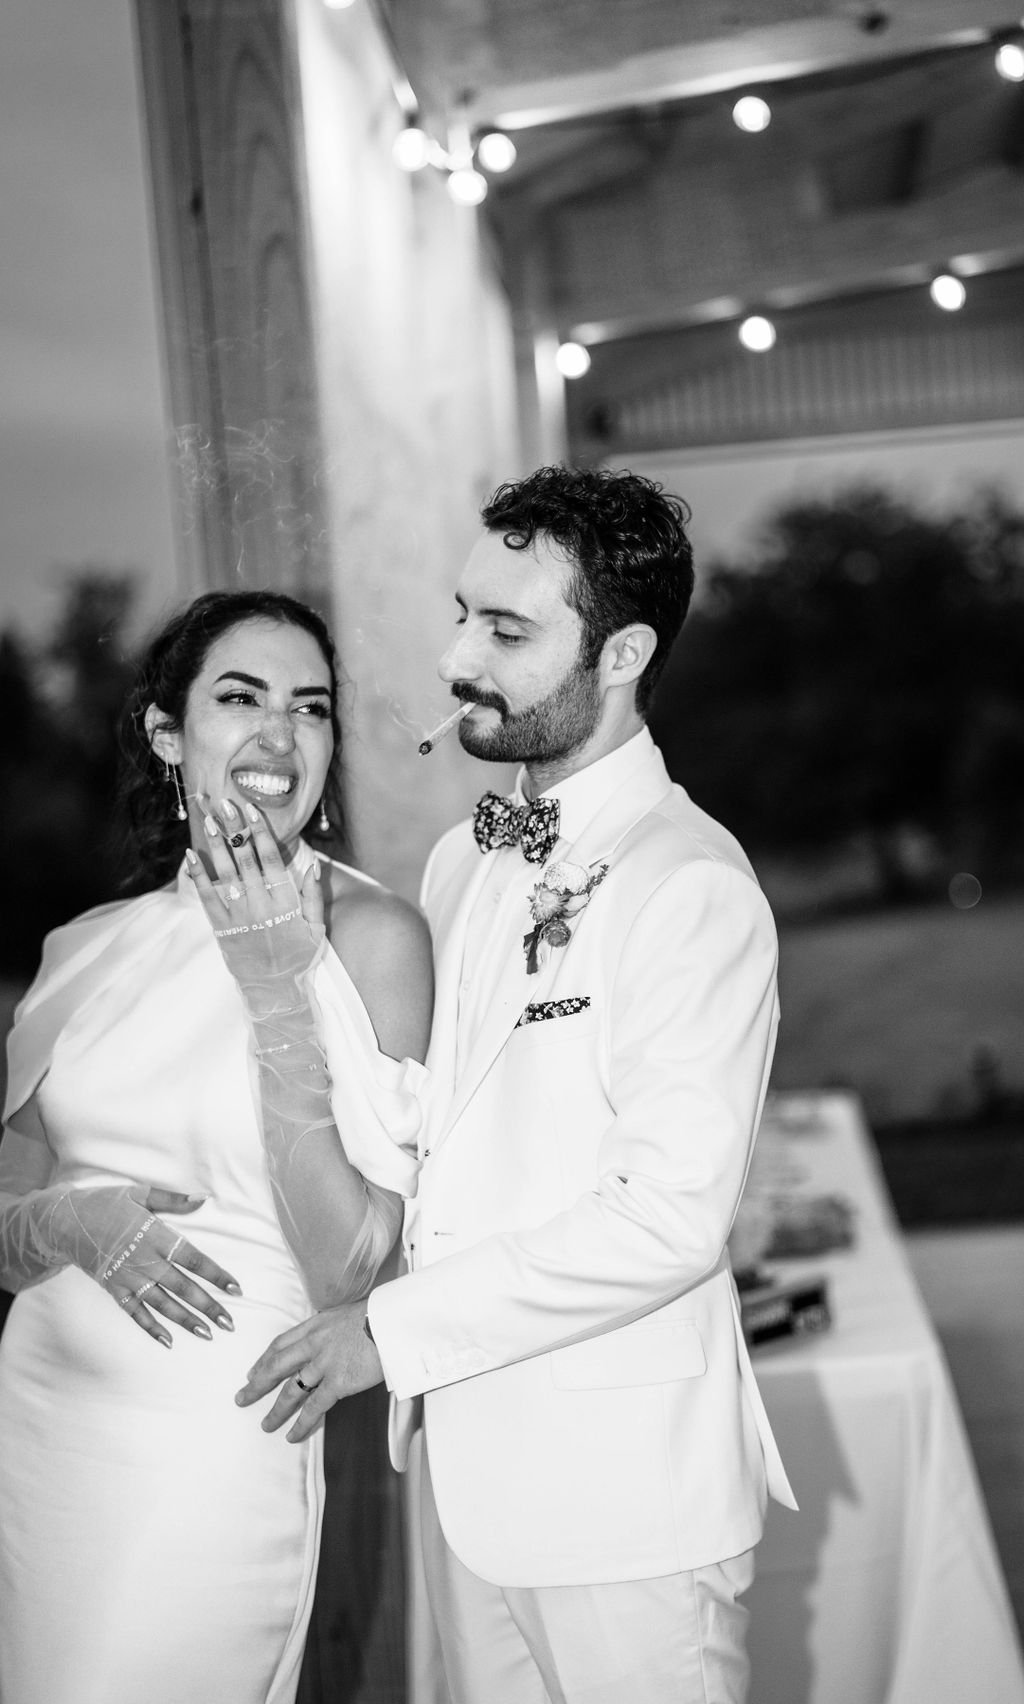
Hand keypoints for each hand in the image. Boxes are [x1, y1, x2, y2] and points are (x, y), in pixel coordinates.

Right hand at [52, 1183, 240, 1346]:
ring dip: (186, 1320)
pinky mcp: (115, 1290)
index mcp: (158, 1237)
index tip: (236, 1289)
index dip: (216, 1275)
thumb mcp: (141, 1193)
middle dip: (208, 1306)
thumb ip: (174, 1200)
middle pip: (183, 1288)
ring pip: (163, 1304)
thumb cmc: (106, 1203)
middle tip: (230, 1323)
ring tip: (207, 1333)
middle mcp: (147, 1262)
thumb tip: (204, 1198)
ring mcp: (130, 1278)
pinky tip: (167, 1341)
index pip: (194, 1259)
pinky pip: (136, 1313)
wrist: (66, 1221)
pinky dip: (151, 1328)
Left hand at [187, 796, 324, 990]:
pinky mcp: (222, 929)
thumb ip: (314, 895)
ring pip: (225, 873)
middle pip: (246, 859)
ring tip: (209, 820)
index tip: (252, 810)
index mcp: (285, 902)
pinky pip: (207, 897)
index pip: (271, 858)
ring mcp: (240, 917)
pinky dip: (199, 875)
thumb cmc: (299, 959)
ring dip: (216, 844)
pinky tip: (192, 854)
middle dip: (235, 829)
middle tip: (225, 803)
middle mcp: (261, 905)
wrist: (276, 992)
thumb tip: (314, 863)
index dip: (261, 832)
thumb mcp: (317, 928)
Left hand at [235, 1302, 382, 1440]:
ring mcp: (324, 1363)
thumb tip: (330, 1339)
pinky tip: (292, 1436)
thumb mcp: (347, 1314)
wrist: (395, 1321)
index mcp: (316, 1324)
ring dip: (276, 1411)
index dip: (264, 1359)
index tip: (252, 1371)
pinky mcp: (338, 1382)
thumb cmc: (379, 1315)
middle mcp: (314, 1343)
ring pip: (290, 1391)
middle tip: (242, 1398)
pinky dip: (301, 1424)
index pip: (281, 1343)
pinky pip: (314, 1407)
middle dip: (256, 1385)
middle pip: (276, 1366)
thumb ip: (332, 1329)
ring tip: (266, 1425)